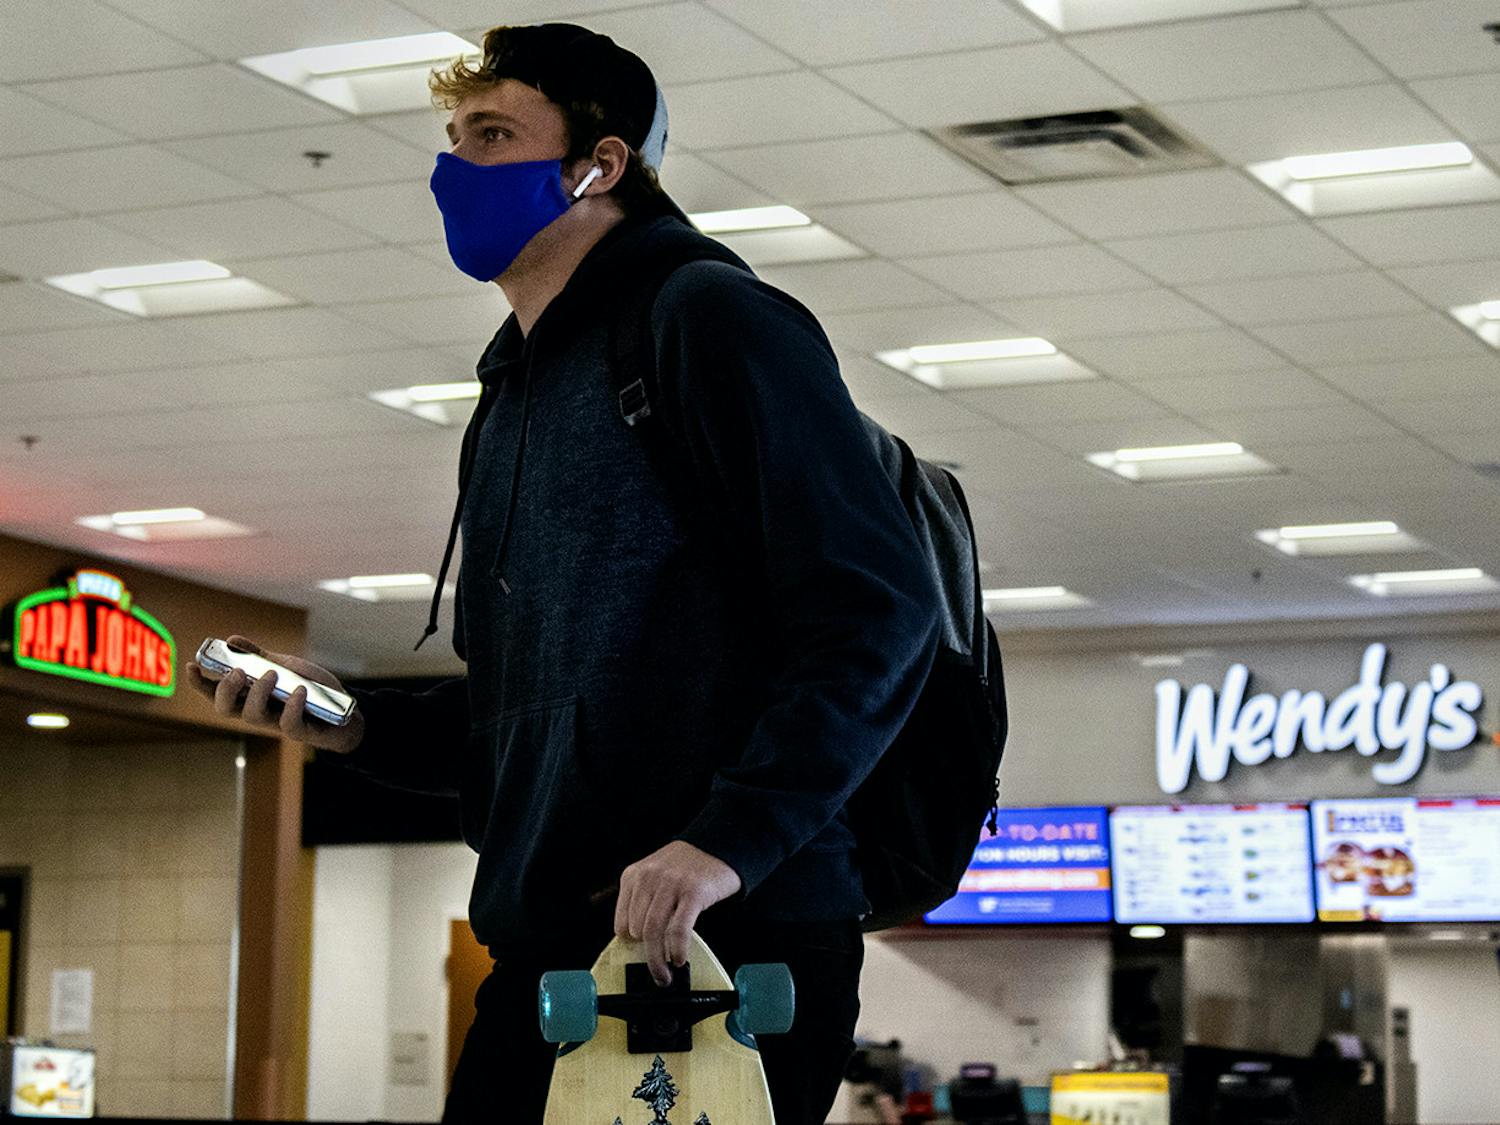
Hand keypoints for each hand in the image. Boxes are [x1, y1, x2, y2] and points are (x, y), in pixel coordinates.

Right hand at [184, 634, 363, 753]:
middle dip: (225, 690)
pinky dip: (291, 706)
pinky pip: (288, 724)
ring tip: (271, 674)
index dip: (200, 683)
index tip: (191, 666)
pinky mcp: (299, 731)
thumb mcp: (286, 666)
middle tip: (237, 672)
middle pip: (227, 709)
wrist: (346, 709)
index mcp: (251, 695)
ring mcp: (277, 722)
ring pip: (252, 717)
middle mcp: (259, 710)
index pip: (217, 692)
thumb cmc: (311, 689)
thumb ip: (260, 656)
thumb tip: (231, 640)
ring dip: (258, 693)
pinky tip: (299, 691)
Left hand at [614, 841, 741, 985]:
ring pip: (654, 932)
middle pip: (637, 929)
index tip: (639, 956)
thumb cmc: (685, 866)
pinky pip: (678, 929)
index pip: (621, 922)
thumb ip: (643, 901)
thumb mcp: (654, 875)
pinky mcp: (693, 892)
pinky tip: (679, 959)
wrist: (717, 846)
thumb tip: (638, 941)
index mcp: (633, 875)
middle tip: (656, 969)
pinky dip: (676, 949)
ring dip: (658, 960)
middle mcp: (649, 878)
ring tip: (665, 973)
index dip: (630, 944)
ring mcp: (671, 884)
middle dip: (645, 954)